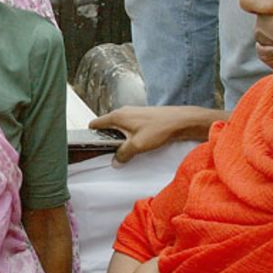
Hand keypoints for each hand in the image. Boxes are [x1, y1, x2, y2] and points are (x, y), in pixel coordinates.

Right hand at [89, 105, 224, 162]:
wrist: (181, 121)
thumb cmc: (159, 129)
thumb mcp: (137, 145)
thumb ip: (123, 154)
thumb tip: (115, 161)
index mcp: (117, 116)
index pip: (96, 123)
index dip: (92, 135)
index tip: (92, 146)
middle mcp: (123, 112)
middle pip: (107, 126)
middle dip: (107, 138)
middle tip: (111, 152)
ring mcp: (133, 113)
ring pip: (119, 127)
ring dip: (120, 138)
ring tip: (125, 150)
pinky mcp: (143, 116)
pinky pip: (129, 126)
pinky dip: (129, 135)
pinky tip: (137, 144)